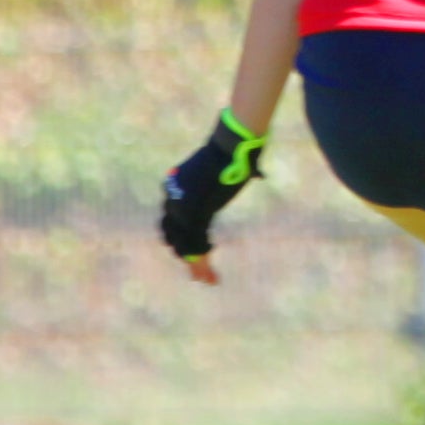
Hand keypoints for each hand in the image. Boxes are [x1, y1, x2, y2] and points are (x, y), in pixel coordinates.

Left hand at [160, 112, 267, 283]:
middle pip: (175, 236)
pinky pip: (195, 244)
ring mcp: (181, 208)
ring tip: (205, 279)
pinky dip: (202, 261)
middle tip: (198, 273)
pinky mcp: (194, 214)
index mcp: (175, 189)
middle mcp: (172, 200)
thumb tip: (253, 171)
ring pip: (185, 244)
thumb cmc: (235, 152)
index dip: (181, 239)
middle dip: (187, 255)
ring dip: (195, 264)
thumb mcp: (221, 170)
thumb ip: (223, 180)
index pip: (172, 221)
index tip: (190, 252)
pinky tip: (209, 273)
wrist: (231, 146)